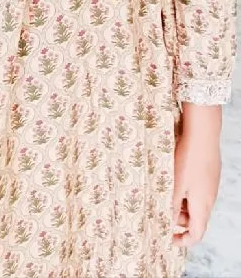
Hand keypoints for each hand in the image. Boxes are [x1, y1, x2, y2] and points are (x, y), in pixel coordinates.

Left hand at [173, 129, 220, 247]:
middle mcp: (209, 198)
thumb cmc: (188, 159)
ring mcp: (211, 185)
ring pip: (196, 203)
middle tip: (162, 208)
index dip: (183, 240)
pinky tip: (175, 178)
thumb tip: (167, 223)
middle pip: (196, 219)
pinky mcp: (210, 174)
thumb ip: (171, 206)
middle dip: (179, 218)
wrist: (203, 133)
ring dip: (181, 203)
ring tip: (166, 191)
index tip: (169, 237)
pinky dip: (187, 191)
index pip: (197, 234)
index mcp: (202, 205)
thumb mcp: (175, 184)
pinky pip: (198, 190)